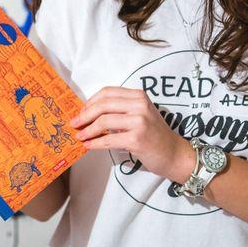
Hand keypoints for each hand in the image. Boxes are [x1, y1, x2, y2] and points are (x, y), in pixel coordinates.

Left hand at [69, 86, 193, 182]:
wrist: (174, 154)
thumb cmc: (153, 135)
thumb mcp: (139, 115)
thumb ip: (120, 110)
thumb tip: (88, 113)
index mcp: (138, 95)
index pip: (108, 92)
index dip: (90, 102)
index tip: (81, 111)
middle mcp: (140, 105)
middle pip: (103, 105)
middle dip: (85, 115)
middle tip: (74, 124)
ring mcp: (139, 121)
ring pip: (103, 121)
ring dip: (87, 130)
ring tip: (79, 136)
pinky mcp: (137, 138)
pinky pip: (108, 140)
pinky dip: (95, 143)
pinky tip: (88, 146)